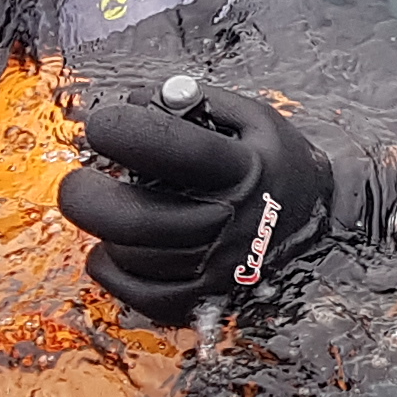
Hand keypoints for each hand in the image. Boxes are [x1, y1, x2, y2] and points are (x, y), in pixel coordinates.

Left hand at [59, 85, 337, 324]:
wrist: (318, 213)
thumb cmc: (274, 159)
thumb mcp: (252, 117)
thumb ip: (196, 101)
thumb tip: (137, 98)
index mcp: (244, 170)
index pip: (171, 149)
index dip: (124, 132)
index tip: (103, 124)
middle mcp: (233, 223)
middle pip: (137, 221)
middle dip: (87, 197)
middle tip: (77, 181)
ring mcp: (218, 268)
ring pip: (132, 257)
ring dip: (105, 229)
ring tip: (110, 207)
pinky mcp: (205, 298)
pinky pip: (137, 294)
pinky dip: (110, 270)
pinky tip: (110, 248)